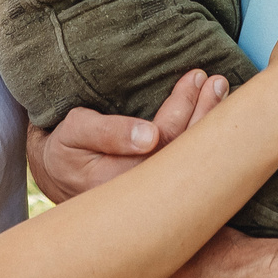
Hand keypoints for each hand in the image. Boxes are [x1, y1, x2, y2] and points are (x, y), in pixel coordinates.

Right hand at [25, 67, 230, 204]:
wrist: (57, 178)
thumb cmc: (65, 149)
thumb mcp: (74, 131)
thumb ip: (108, 132)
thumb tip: (150, 137)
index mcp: (118, 180)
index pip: (163, 140)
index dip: (183, 107)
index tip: (195, 77)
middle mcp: (140, 195)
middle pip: (184, 153)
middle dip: (206, 114)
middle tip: (217, 82)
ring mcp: (150, 199)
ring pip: (190, 163)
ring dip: (209, 125)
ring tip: (220, 93)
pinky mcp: (159, 198)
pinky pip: (187, 171)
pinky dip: (204, 144)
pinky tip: (216, 122)